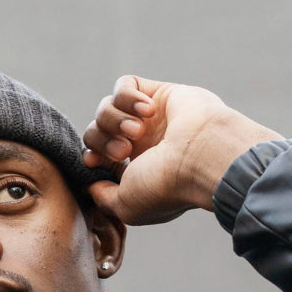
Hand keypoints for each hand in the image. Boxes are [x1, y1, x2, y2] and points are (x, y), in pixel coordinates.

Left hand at [82, 75, 282, 225]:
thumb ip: (103, 197)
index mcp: (137, 171)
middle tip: (124, 150)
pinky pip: (125, 85)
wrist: (200, 155)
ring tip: (137, 131)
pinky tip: (148, 110)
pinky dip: (128, 96)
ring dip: (115, 120)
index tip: (94, 161)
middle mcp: (143, 144)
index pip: (98, 157)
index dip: (91, 156)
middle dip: (102, 140)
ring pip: (106, 107)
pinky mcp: (158, 93)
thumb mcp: (126, 206)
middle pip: (96, 131)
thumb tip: (91, 183)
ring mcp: (150, 119)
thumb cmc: (165, 184)